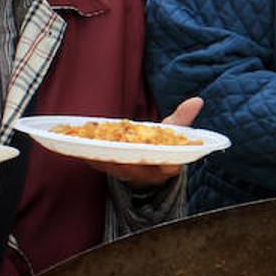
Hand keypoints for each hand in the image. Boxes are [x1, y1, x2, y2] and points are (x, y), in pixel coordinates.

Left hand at [85, 97, 202, 187]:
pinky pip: (98, 164)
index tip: (162, 159)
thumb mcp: (174, 132)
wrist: (146, 165)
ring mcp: (127, 174)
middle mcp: (147, 174)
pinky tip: (78, 144)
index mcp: (167, 166)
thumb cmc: (161, 144)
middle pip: (136, 166)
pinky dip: (88, 154)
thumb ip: (183, 118)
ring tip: (90, 141)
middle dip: (125, 156)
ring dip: (102, 154)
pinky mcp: (111, 171)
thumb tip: (197, 100)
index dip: (166, 163)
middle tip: (116, 145)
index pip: (169, 166)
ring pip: (114, 166)